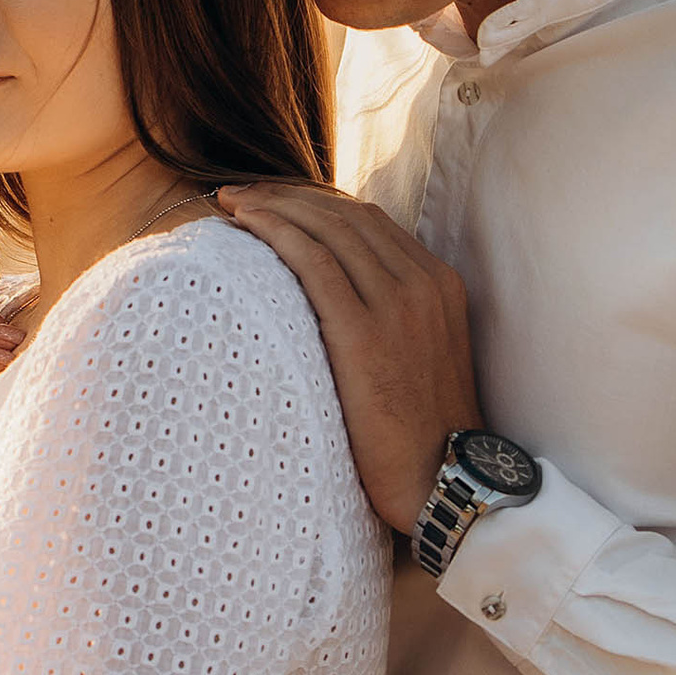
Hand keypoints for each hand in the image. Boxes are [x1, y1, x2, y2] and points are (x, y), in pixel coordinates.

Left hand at [214, 185, 480, 536]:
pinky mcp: (365, 332)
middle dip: (287, 196)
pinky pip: (315, 262)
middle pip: (345, 215)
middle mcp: (423, 283)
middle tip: (241, 195)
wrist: (443, 480)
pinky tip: (247, 224)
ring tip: (232, 203)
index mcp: (439, 284)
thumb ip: (392, 318)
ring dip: (274, 206)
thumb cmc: (421, 433)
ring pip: (327, 229)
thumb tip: (334, 300)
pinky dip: (277, 232)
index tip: (275, 202)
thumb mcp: (422, 357)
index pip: (369, 221)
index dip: (316, 204)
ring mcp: (398, 305)